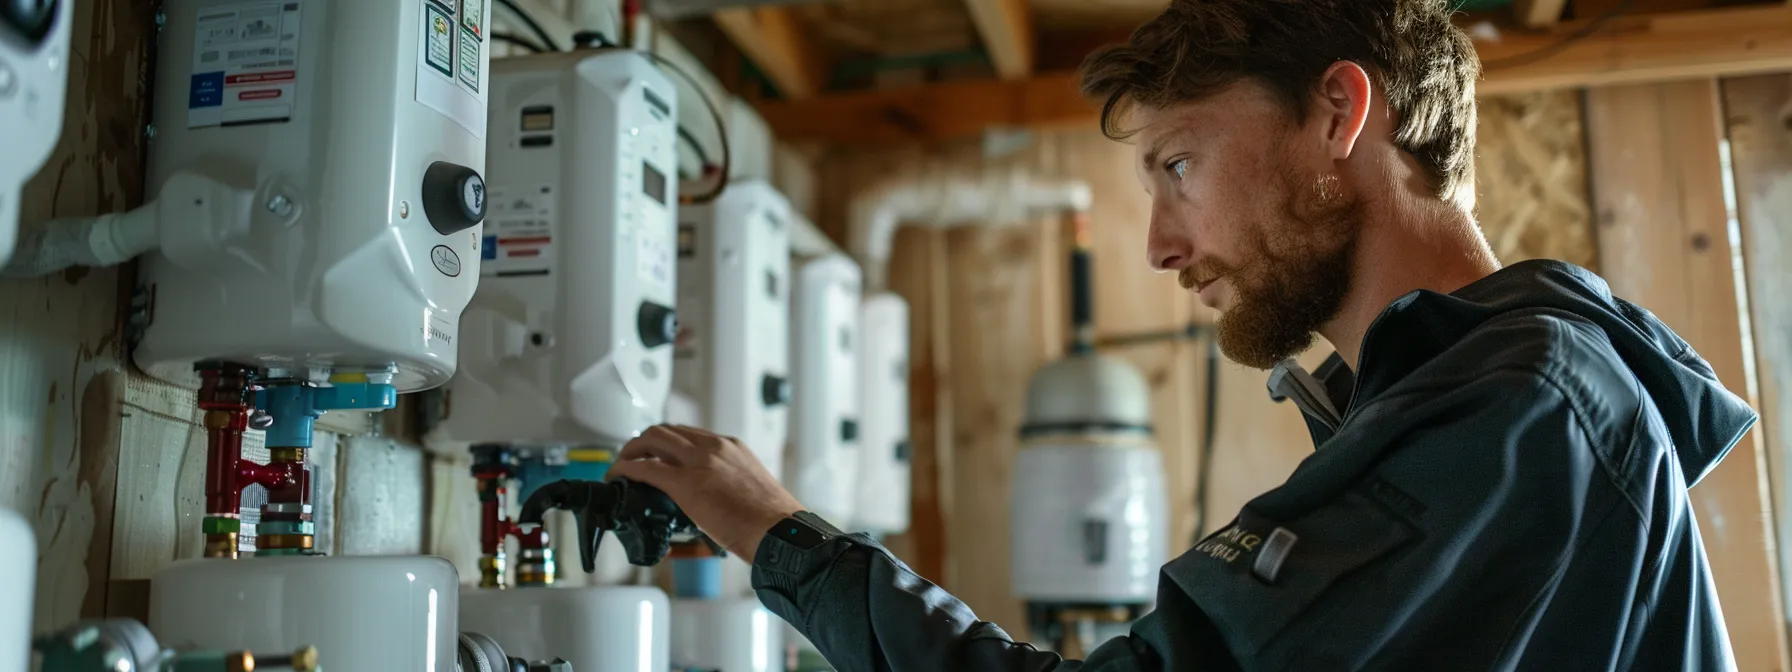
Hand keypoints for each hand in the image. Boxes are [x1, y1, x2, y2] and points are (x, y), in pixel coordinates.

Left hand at [608, 424, 803, 563]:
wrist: (779, 532)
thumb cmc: (771, 521)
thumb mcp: (749, 488)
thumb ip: (727, 485)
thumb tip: (709, 504)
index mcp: (731, 447)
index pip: (688, 434)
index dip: (666, 443)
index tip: (656, 455)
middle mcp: (714, 446)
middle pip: (665, 430)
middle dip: (642, 442)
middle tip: (631, 459)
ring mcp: (699, 462)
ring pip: (651, 440)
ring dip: (630, 451)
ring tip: (621, 467)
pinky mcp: (686, 483)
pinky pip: (646, 468)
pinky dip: (626, 469)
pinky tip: (618, 477)